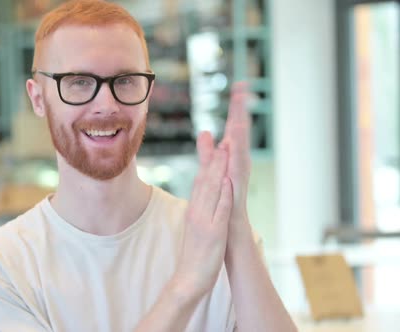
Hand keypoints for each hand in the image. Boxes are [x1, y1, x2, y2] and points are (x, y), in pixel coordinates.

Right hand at [173, 131, 232, 296]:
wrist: (189, 278)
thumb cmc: (197, 254)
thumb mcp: (198, 227)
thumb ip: (202, 210)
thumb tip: (206, 197)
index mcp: (195, 209)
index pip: (201, 181)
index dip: (209, 162)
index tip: (216, 144)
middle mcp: (197, 211)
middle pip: (206, 181)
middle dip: (215, 159)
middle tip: (222, 138)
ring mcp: (205, 221)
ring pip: (212, 191)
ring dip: (219, 170)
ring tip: (225, 151)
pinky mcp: (214, 232)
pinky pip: (220, 210)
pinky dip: (224, 195)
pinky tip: (229, 182)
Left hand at [219, 82, 251, 225]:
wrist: (232, 231)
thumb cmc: (224, 203)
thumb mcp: (212, 174)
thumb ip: (208, 154)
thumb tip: (206, 133)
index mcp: (231, 158)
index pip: (233, 128)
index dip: (235, 108)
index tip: (239, 86)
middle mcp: (238, 164)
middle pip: (239, 133)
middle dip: (240, 111)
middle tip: (243, 88)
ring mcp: (239, 175)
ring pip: (241, 148)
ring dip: (240, 130)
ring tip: (241, 110)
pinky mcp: (238, 188)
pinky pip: (237, 170)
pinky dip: (236, 158)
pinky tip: (233, 145)